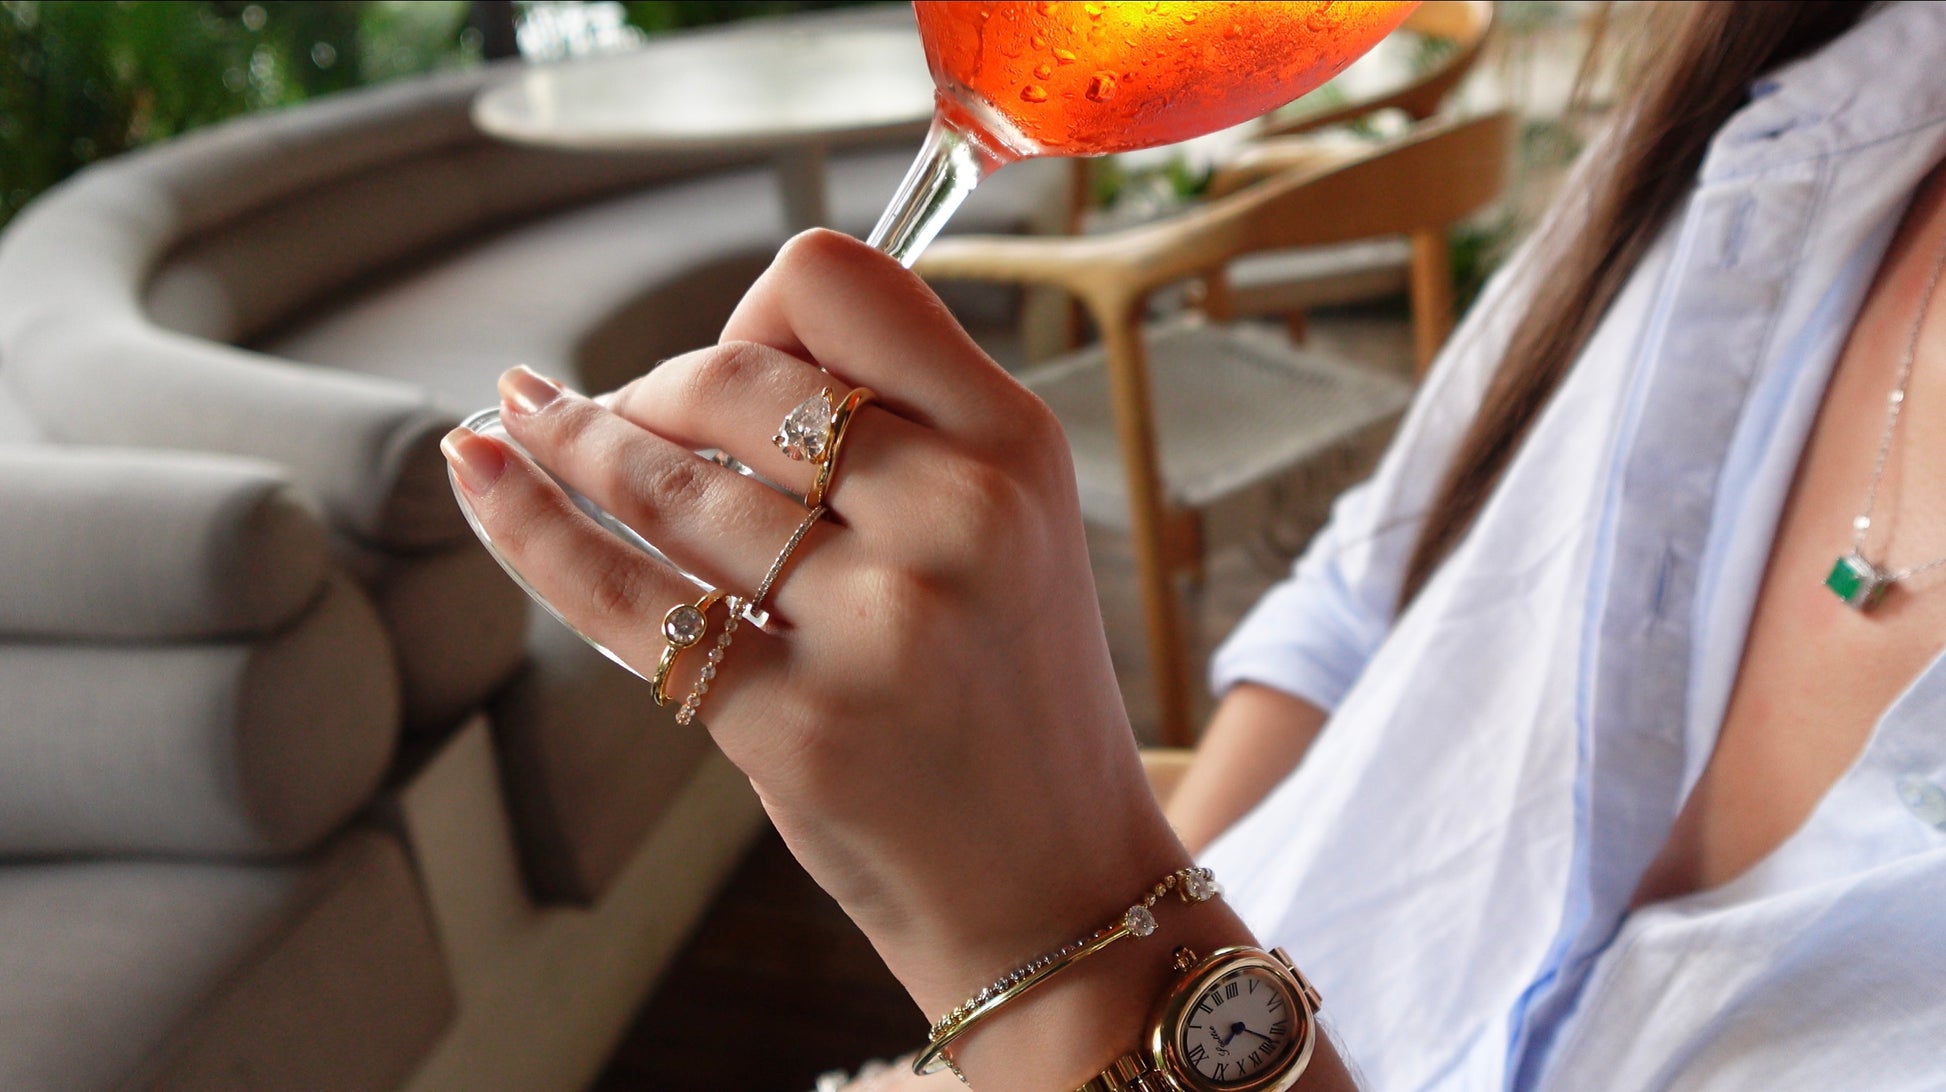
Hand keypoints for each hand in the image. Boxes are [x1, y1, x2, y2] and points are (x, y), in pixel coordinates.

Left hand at [444, 231, 1186, 1019]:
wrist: (1055, 892)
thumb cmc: (1016, 701)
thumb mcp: (1015, 531)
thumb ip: (902, 434)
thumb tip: (714, 360)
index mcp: (1016, 446)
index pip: (838, 285)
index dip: (753, 312)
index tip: (732, 371)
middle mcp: (957, 516)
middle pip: (733, 377)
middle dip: (650, 391)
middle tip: (624, 423)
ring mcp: (877, 623)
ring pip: (665, 484)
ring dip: (569, 442)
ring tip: (522, 425)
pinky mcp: (795, 722)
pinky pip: (622, 598)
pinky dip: (526, 525)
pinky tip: (476, 473)